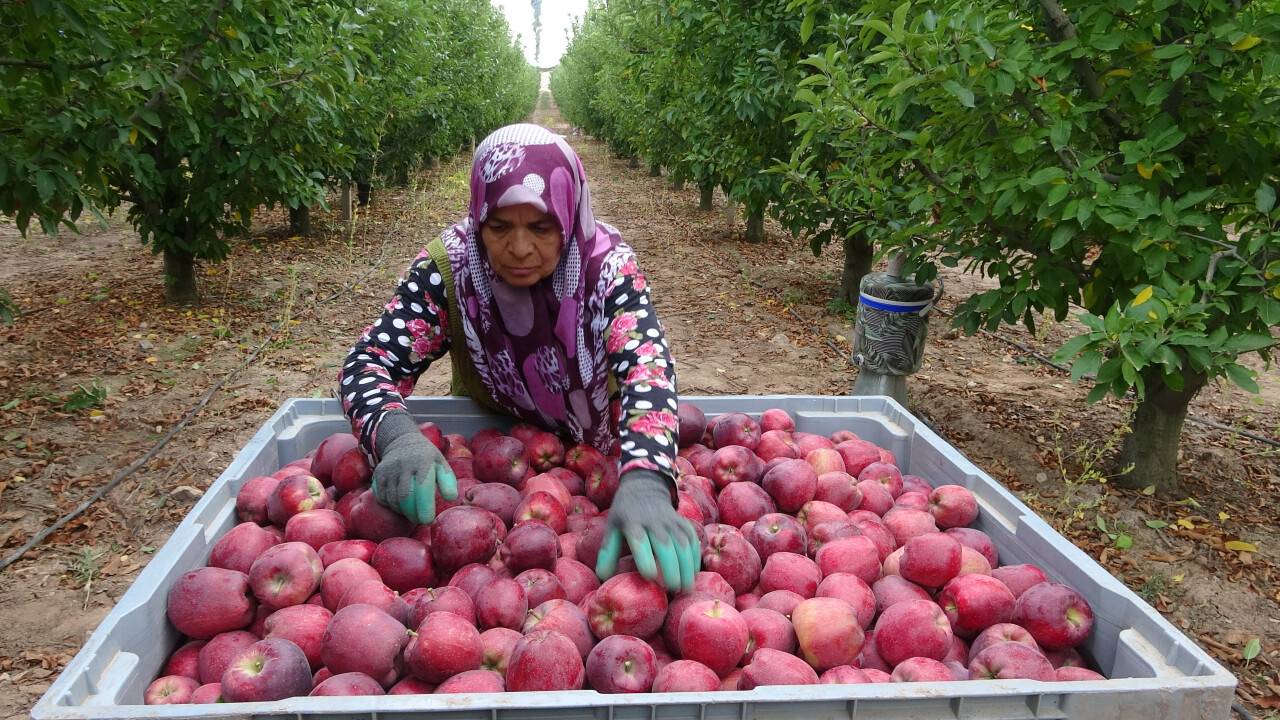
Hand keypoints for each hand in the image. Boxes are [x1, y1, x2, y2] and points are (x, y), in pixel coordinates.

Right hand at [370, 411, 456, 523]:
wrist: (401, 441)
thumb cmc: (426, 458)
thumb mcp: (441, 464)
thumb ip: (448, 481)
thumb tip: (452, 498)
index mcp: (423, 461)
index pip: (422, 488)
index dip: (425, 507)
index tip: (428, 520)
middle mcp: (403, 465)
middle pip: (405, 497)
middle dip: (413, 514)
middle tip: (421, 519)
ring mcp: (388, 470)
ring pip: (393, 500)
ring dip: (403, 511)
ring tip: (413, 512)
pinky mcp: (378, 475)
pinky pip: (382, 498)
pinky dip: (392, 506)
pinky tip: (401, 504)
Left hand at [595, 469, 699, 591]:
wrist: (644, 488)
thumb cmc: (625, 515)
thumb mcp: (612, 529)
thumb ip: (608, 553)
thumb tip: (603, 578)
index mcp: (632, 523)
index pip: (639, 541)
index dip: (645, 559)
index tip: (650, 577)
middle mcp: (653, 521)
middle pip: (666, 545)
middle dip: (672, 568)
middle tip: (673, 590)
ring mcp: (671, 521)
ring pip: (683, 544)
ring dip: (687, 566)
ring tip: (686, 588)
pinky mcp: (683, 522)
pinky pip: (692, 540)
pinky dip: (694, 558)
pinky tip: (693, 574)